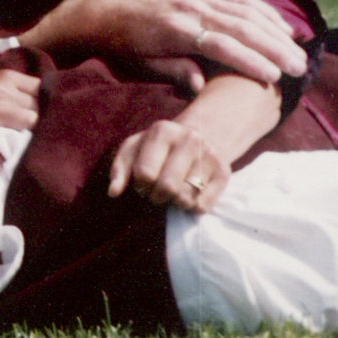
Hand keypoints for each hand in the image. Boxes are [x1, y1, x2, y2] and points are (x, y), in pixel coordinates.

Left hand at [94, 0, 307, 86]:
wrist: (111, 10)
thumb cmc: (128, 46)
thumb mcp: (144, 65)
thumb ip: (174, 72)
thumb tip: (203, 86)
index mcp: (177, 30)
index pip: (221, 46)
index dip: (250, 61)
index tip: (274, 78)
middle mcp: (192, 8)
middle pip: (242, 26)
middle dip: (275, 48)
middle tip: (299, 68)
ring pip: (247, 10)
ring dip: (277, 30)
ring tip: (298, 51)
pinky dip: (265, 12)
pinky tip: (282, 27)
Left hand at [109, 118, 229, 213]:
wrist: (196, 139)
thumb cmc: (156, 149)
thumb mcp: (134, 150)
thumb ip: (120, 169)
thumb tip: (114, 192)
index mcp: (162, 131)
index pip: (145, 173)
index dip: (141, 185)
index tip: (144, 182)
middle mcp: (190, 138)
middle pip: (167, 187)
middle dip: (157, 196)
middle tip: (159, 190)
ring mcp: (209, 154)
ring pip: (185, 198)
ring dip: (175, 202)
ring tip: (175, 190)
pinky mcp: (224, 172)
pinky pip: (202, 206)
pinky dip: (192, 207)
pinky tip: (191, 193)